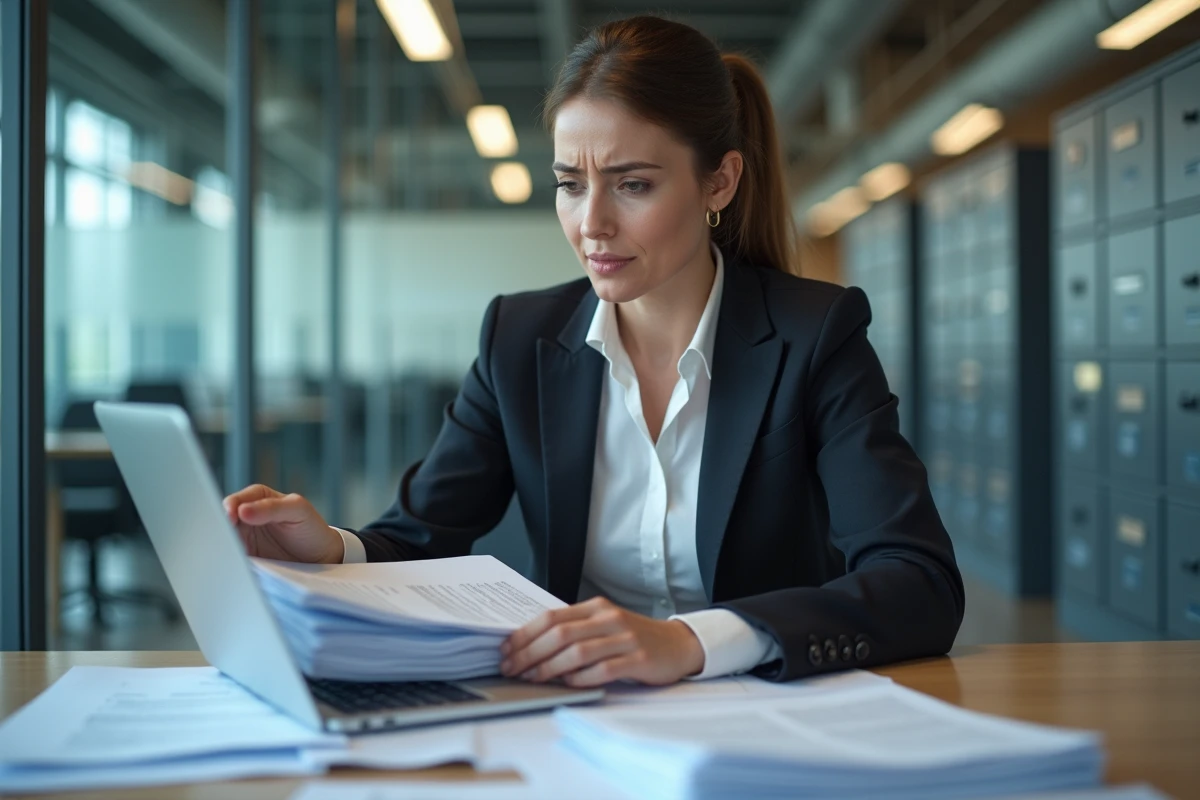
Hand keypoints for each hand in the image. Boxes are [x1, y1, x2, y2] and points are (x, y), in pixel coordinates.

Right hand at [222, 484, 342, 563]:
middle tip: (223, 536)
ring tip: (226, 551)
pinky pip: (232, 557)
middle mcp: (246, 517)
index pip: (237, 500)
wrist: (321, 557)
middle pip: (224, 520)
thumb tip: (243, 510)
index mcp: (258, 498)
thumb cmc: (311, 528)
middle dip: (220, 527)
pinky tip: (231, 563)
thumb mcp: (298, 510)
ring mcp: (244, 538)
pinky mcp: (246, 557)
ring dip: (223, 545)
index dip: (230, 508)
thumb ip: (273, 508)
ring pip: (225, 540)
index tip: (231, 518)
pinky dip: (229, 560)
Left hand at [498, 597, 704, 687]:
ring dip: (549, 667)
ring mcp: (624, 639)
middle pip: (560, 634)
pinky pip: (603, 670)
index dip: (525, 634)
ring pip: (577, 652)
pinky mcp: (638, 660)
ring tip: (532, 678)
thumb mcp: (603, 625)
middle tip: (512, 668)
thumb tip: (531, 646)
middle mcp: (609, 619)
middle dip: (529, 653)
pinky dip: (581, 678)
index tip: (506, 650)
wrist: (677, 644)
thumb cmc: (633, 638)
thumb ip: (574, 630)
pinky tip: (567, 684)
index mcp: (596, 607)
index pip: (552, 617)